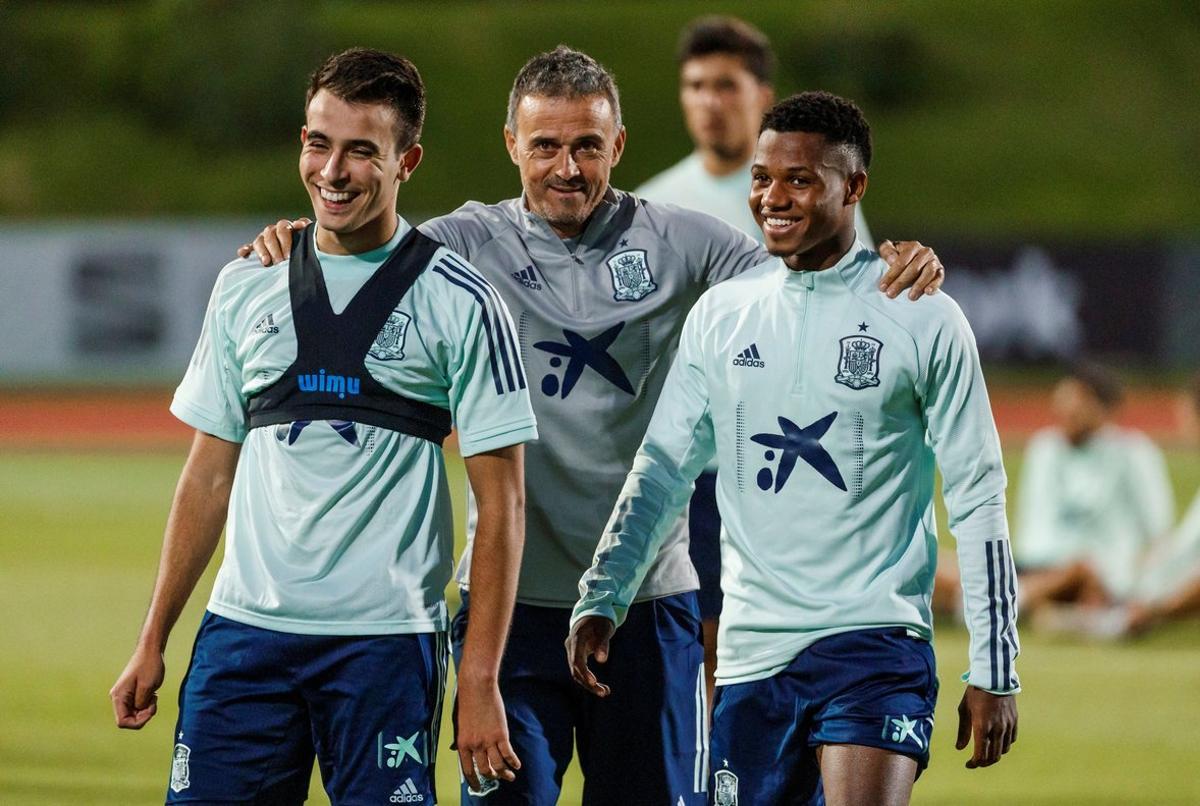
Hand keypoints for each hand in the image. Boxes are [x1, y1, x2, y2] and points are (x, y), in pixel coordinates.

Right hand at [110, 646, 164, 729]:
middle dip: (143, 715)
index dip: (138, 722)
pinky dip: (146, 705)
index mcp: (118, 697)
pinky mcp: (131, 694)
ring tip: (154, 697)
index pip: (122, 722)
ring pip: (134, 714)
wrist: (150, 650)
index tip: (150, 710)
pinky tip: (152, 695)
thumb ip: (141, 704)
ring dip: (146, 710)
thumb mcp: (147, 687)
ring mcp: (124, 696)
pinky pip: (137, 707)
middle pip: (128, 719)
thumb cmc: (150, 666)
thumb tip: (137, 712)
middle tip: (154, 702)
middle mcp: (118, 698)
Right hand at [235, 217, 310, 265]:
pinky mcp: (256, 248)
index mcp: (289, 228)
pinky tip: (243, 254)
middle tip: (282, 261)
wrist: (304, 263)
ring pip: (260, 240)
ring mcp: (265, 239)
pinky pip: (249, 247)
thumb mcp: (311, 243)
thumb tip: (301, 224)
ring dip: (262, 251)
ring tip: (266, 262)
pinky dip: (246, 249)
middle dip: (276, 248)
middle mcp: (276, 231)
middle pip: (271, 234)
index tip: (289, 251)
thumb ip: (307, 233)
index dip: (286, 237)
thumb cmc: (309, 252)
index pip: (284, 228)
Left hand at [454, 675, 520, 792]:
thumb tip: (460, 750)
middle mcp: (475, 745)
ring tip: (510, 776)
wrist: (477, 687)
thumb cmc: (466, 702)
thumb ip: (462, 739)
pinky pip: (508, 753)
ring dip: (505, 773)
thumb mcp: (459, 724)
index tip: (477, 788)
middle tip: (497, 779)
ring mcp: (489, 740)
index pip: (467, 769)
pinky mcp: (501, 734)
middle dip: (492, 777)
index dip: (473, 781)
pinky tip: (517, 764)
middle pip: (485, 770)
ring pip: (498, 765)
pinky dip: (513, 761)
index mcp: (462, 743)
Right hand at [565, 616, 613, 696]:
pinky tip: (600, 687)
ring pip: (577, 673)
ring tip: (605, 692)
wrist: (591, 614)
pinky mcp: (576, 656)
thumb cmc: (600, 620)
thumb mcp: (605, 628)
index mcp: (576, 638)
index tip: (594, 682)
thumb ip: (603, 643)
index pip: (577, 659)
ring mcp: (572, 652)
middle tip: (604, 692)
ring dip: (589, 684)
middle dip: (589, 683)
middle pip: (576, 670)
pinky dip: (589, 680)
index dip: (584, 672)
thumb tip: (602, 660)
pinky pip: (580, 671)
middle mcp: (571, 647)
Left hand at [877, 240, 944, 298]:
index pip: (901, 261)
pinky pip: (939, 278)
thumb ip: (887, 251)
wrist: (910, 260)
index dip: (891, 275)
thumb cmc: (895, 255)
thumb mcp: (888, 250)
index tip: (882, 287)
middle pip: (913, 268)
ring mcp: (934, 261)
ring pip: (928, 273)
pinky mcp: (940, 271)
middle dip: (901, 282)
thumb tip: (892, 260)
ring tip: (910, 297)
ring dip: (919, 285)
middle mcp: (925, 252)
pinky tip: (928, 292)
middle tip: (891, 294)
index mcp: (912, 246)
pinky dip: (935, 285)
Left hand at [956, 686, 1016, 767]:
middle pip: (994, 756)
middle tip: (976, 762)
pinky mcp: (1014, 721)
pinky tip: (996, 742)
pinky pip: (1011, 740)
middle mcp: (996, 728)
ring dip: (995, 755)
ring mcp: (1007, 725)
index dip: (974, 763)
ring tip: (986, 753)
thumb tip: (959, 748)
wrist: (993, 678)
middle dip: (984, 763)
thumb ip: (963, 731)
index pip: (981, 754)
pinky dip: (1004, 745)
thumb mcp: (964, 710)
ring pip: (1004, 750)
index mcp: (982, 726)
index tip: (969, 764)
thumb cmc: (975, 693)